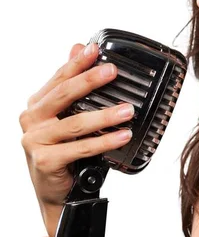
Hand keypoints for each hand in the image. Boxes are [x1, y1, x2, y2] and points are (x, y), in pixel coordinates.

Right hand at [20, 43, 134, 235]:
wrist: (57, 190)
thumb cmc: (64, 148)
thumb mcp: (67, 113)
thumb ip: (72, 82)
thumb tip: (77, 46)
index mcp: (38, 104)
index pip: (59, 78)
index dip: (77, 63)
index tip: (95, 49)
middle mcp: (33, 120)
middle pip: (63, 95)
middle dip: (89, 81)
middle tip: (112, 72)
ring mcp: (36, 140)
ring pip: (75, 123)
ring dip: (105, 116)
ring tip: (128, 110)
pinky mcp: (45, 160)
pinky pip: (81, 148)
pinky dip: (104, 141)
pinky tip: (122, 135)